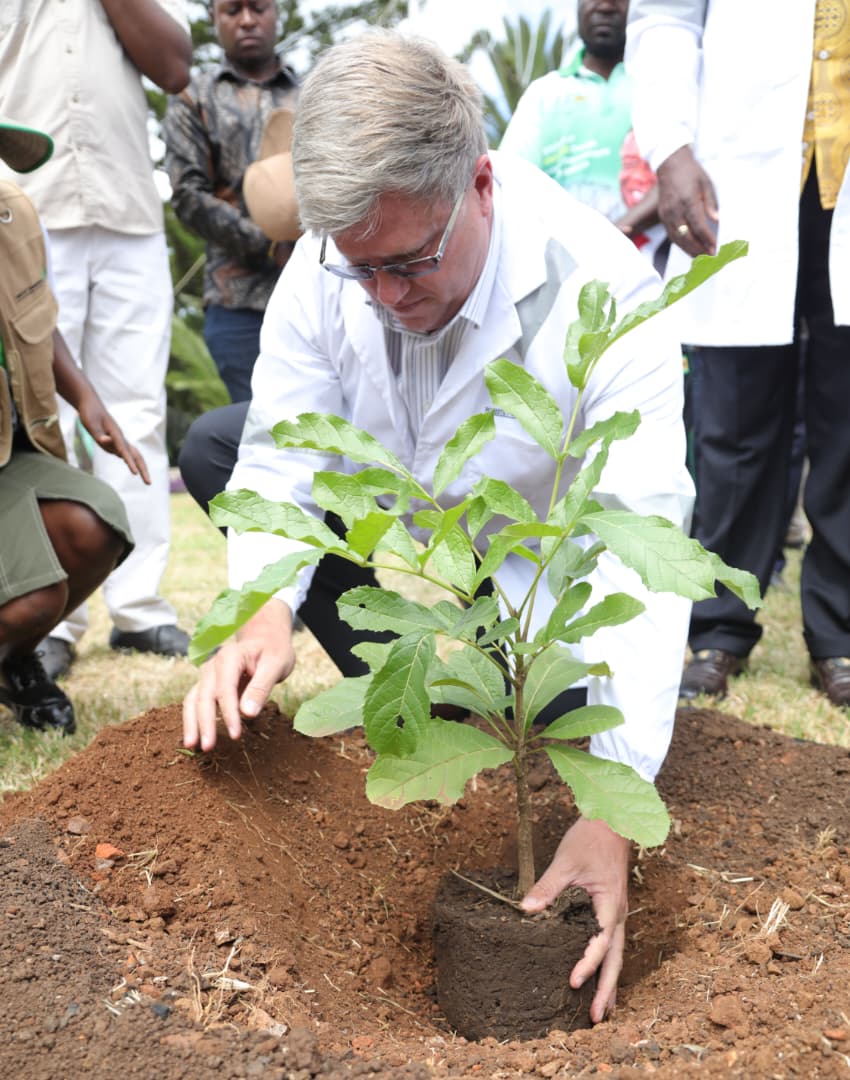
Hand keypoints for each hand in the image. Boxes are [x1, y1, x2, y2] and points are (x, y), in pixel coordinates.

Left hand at [76, 396, 150, 484]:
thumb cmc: (89, 415)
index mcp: (115, 435)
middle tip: (149, 483)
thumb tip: (106, 442)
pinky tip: (133, 468)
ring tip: (146, 480)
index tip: (134, 474)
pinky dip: (133, 462)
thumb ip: (99, 435)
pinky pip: (127, 454)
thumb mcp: (90, 425)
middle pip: (136, 455)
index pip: (124, 451)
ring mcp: (119, 440)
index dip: (129, 462)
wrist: (91, 405)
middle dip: (143, 469)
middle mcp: (120, 438)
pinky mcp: (116, 441)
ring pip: (134, 455)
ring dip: (141, 467)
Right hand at [182, 600, 295, 751]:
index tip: (235, 734)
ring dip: (191, 723)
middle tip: (208, 747)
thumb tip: (247, 714)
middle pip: (204, 696)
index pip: (225, 689)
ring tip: (192, 746)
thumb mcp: (276, 665)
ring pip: (193, 700)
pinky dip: (193, 719)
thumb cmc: (273, 652)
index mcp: (229, 657)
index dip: (228, 713)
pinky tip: (195, 738)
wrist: (266, 640)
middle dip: (204, 723)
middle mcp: (213, 666)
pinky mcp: (208, 685)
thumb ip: (261, 688)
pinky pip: (195, 702)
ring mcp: (208, 675)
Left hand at [520, 817, 629, 1023]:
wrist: (612, 822)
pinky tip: (601, 979)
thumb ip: (547, 887)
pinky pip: (612, 944)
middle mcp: (618, 914)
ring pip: (617, 955)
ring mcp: (617, 913)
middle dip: (607, 989)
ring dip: (610, 983)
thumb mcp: (565, 860)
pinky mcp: (611, 910)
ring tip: (602, 1013)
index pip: (600, 942)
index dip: (587, 964)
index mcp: (609, 904)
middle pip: (615, 959)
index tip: (573, 983)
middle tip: (595, 1019)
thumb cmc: (590, 839)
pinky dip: (607, 966)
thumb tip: (525, 911)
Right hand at [656, 145, 718, 256]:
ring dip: (689, 250)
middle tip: (709, 258)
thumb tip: (716, 220)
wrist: (670, 164)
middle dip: (698, 249)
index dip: (706, 239)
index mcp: (687, 200)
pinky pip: (671, 234)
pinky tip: (689, 249)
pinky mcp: (663, 216)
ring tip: (700, 258)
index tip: (715, 248)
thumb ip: (710, 203)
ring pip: (677, 238)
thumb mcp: (706, 183)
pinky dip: (680, 244)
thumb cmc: (691, 172)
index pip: (698, 225)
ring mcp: (666, 214)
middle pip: (686, 236)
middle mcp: (675, 210)